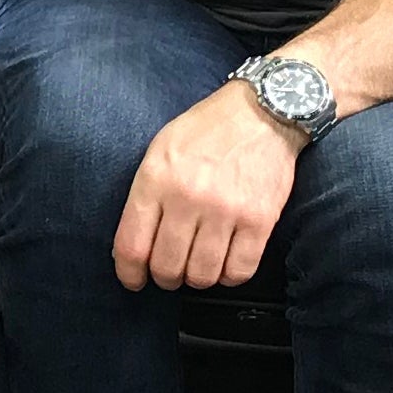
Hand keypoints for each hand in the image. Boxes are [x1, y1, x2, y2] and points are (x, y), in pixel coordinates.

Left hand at [112, 82, 304, 292]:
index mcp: (155, 179)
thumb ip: (145, 195)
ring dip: (198, 278)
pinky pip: (240, 271)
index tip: (135, 280)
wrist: (262, 112)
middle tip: (172, 272)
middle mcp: (187, 198)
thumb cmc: (206, 131)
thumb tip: (134, 246)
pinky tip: (226, 263)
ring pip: (203, 275)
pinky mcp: (259, 220)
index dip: (130, 274)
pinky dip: (230, 276)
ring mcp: (225, 211)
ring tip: (200, 265)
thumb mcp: (160, 150)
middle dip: (166, 278)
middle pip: (167, 267)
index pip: (131, 246)